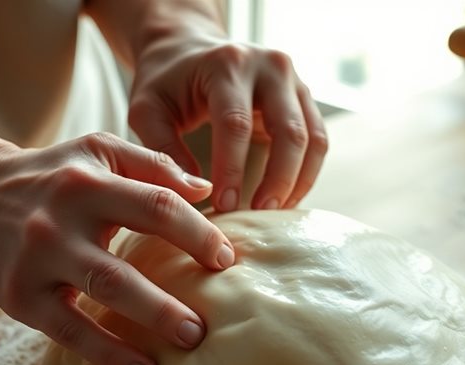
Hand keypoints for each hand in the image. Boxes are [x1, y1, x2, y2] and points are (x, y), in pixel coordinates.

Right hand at [0, 133, 235, 364]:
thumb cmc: (53, 176)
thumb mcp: (98, 152)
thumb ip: (152, 166)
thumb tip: (207, 191)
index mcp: (90, 182)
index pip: (156, 206)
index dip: (197, 234)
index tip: (227, 260)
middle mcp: (60, 220)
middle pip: (123, 262)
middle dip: (169, 295)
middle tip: (208, 323)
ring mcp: (37, 261)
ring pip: (97, 296)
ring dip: (147, 322)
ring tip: (187, 344)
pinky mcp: (19, 297)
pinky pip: (68, 331)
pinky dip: (107, 354)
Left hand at [128, 33, 327, 212]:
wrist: (190, 49)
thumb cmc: (166, 82)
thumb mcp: (147, 109)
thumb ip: (164, 149)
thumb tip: (194, 191)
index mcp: (227, 64)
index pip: (236, 123)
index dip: (232, 169)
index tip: (224, 207)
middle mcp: (269, 66)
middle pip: (289, 131)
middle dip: (277, 180)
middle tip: (258, 215)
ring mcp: (293, 81)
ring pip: (313, 138)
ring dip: (297, 181)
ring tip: (273, 213)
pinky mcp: (303, 99)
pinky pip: (318, 141)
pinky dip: (305, 174)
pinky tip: (284, 199)